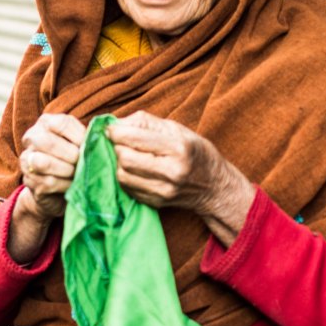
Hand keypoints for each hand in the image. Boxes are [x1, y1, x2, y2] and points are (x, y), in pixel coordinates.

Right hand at [9, 114, 85, 264]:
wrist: (56, 190)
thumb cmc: (72, 161)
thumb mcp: (79, 144)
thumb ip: (87, 137)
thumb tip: (103, 135)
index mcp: (46, 123)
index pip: (61, 123)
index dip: (79, 136)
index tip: (89, 147)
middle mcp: (31, 138)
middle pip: (48, 142)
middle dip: (71, 154)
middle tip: (82, 162)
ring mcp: (26, 160)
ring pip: (44, 162)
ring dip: (66, 170)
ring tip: (76, 173)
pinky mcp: (29, 181)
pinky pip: (48, 182)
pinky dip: (65, 184)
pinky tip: (72, 185)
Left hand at [107, 111, 254, 246]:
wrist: (214, 186)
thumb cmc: (195, 151)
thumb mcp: (177, 129)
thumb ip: (145, 122)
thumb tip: (115, 123)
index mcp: (178, 147)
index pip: (134, 138)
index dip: (115, 132)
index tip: (111, 129)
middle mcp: (171, 171)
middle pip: (125, 158)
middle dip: (118, 148)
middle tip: (122, 143)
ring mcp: (163, 190)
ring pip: (122, 175)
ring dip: (120, 163)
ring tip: (130, 156)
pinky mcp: (156, 203)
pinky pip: (127, 188)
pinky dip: (126, 176)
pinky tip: (136, 170)